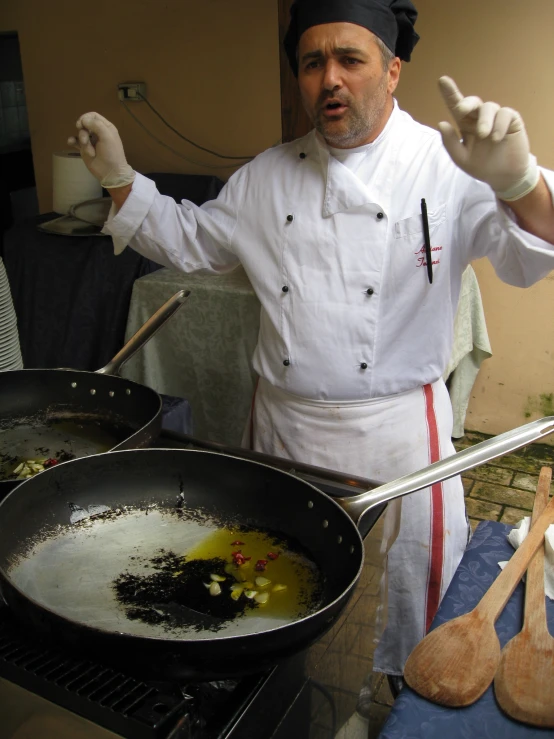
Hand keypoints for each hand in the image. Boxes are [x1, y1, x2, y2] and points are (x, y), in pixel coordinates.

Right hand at [68, 113, 134, 188]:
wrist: (110, 172)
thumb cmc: (111, 154)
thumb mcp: (107, 136)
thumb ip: (96, 125)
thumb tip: (83, 120)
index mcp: (106, 127)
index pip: (93, 116)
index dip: (85, 118)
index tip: (81, 124)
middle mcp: (98, 132)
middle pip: (85, 124)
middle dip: (83, 131)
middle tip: (85, 141)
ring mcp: (91, 141)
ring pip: (80, 133)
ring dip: (81, 140)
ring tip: (87, 150)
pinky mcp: (85, 149)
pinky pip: (75, 141)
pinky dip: (72, 140)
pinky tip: (70, 142)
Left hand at [437, 76, 538, 200]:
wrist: (504, 176)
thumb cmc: (482, 166)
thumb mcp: (462, 159)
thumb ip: (450, 143)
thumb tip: (441, 123)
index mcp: (465, 126)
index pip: (455, 107)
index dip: (449, 93)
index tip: (442, 81)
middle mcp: (479, 118)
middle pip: (472, 102)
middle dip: (467, 102)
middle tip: (461, 110)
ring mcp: (495, 118)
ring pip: (489, 107)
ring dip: (484, 120)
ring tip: (484, 135)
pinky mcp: (511, 120)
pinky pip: (505, 114)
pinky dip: (499, 125)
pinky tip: (496, 138)